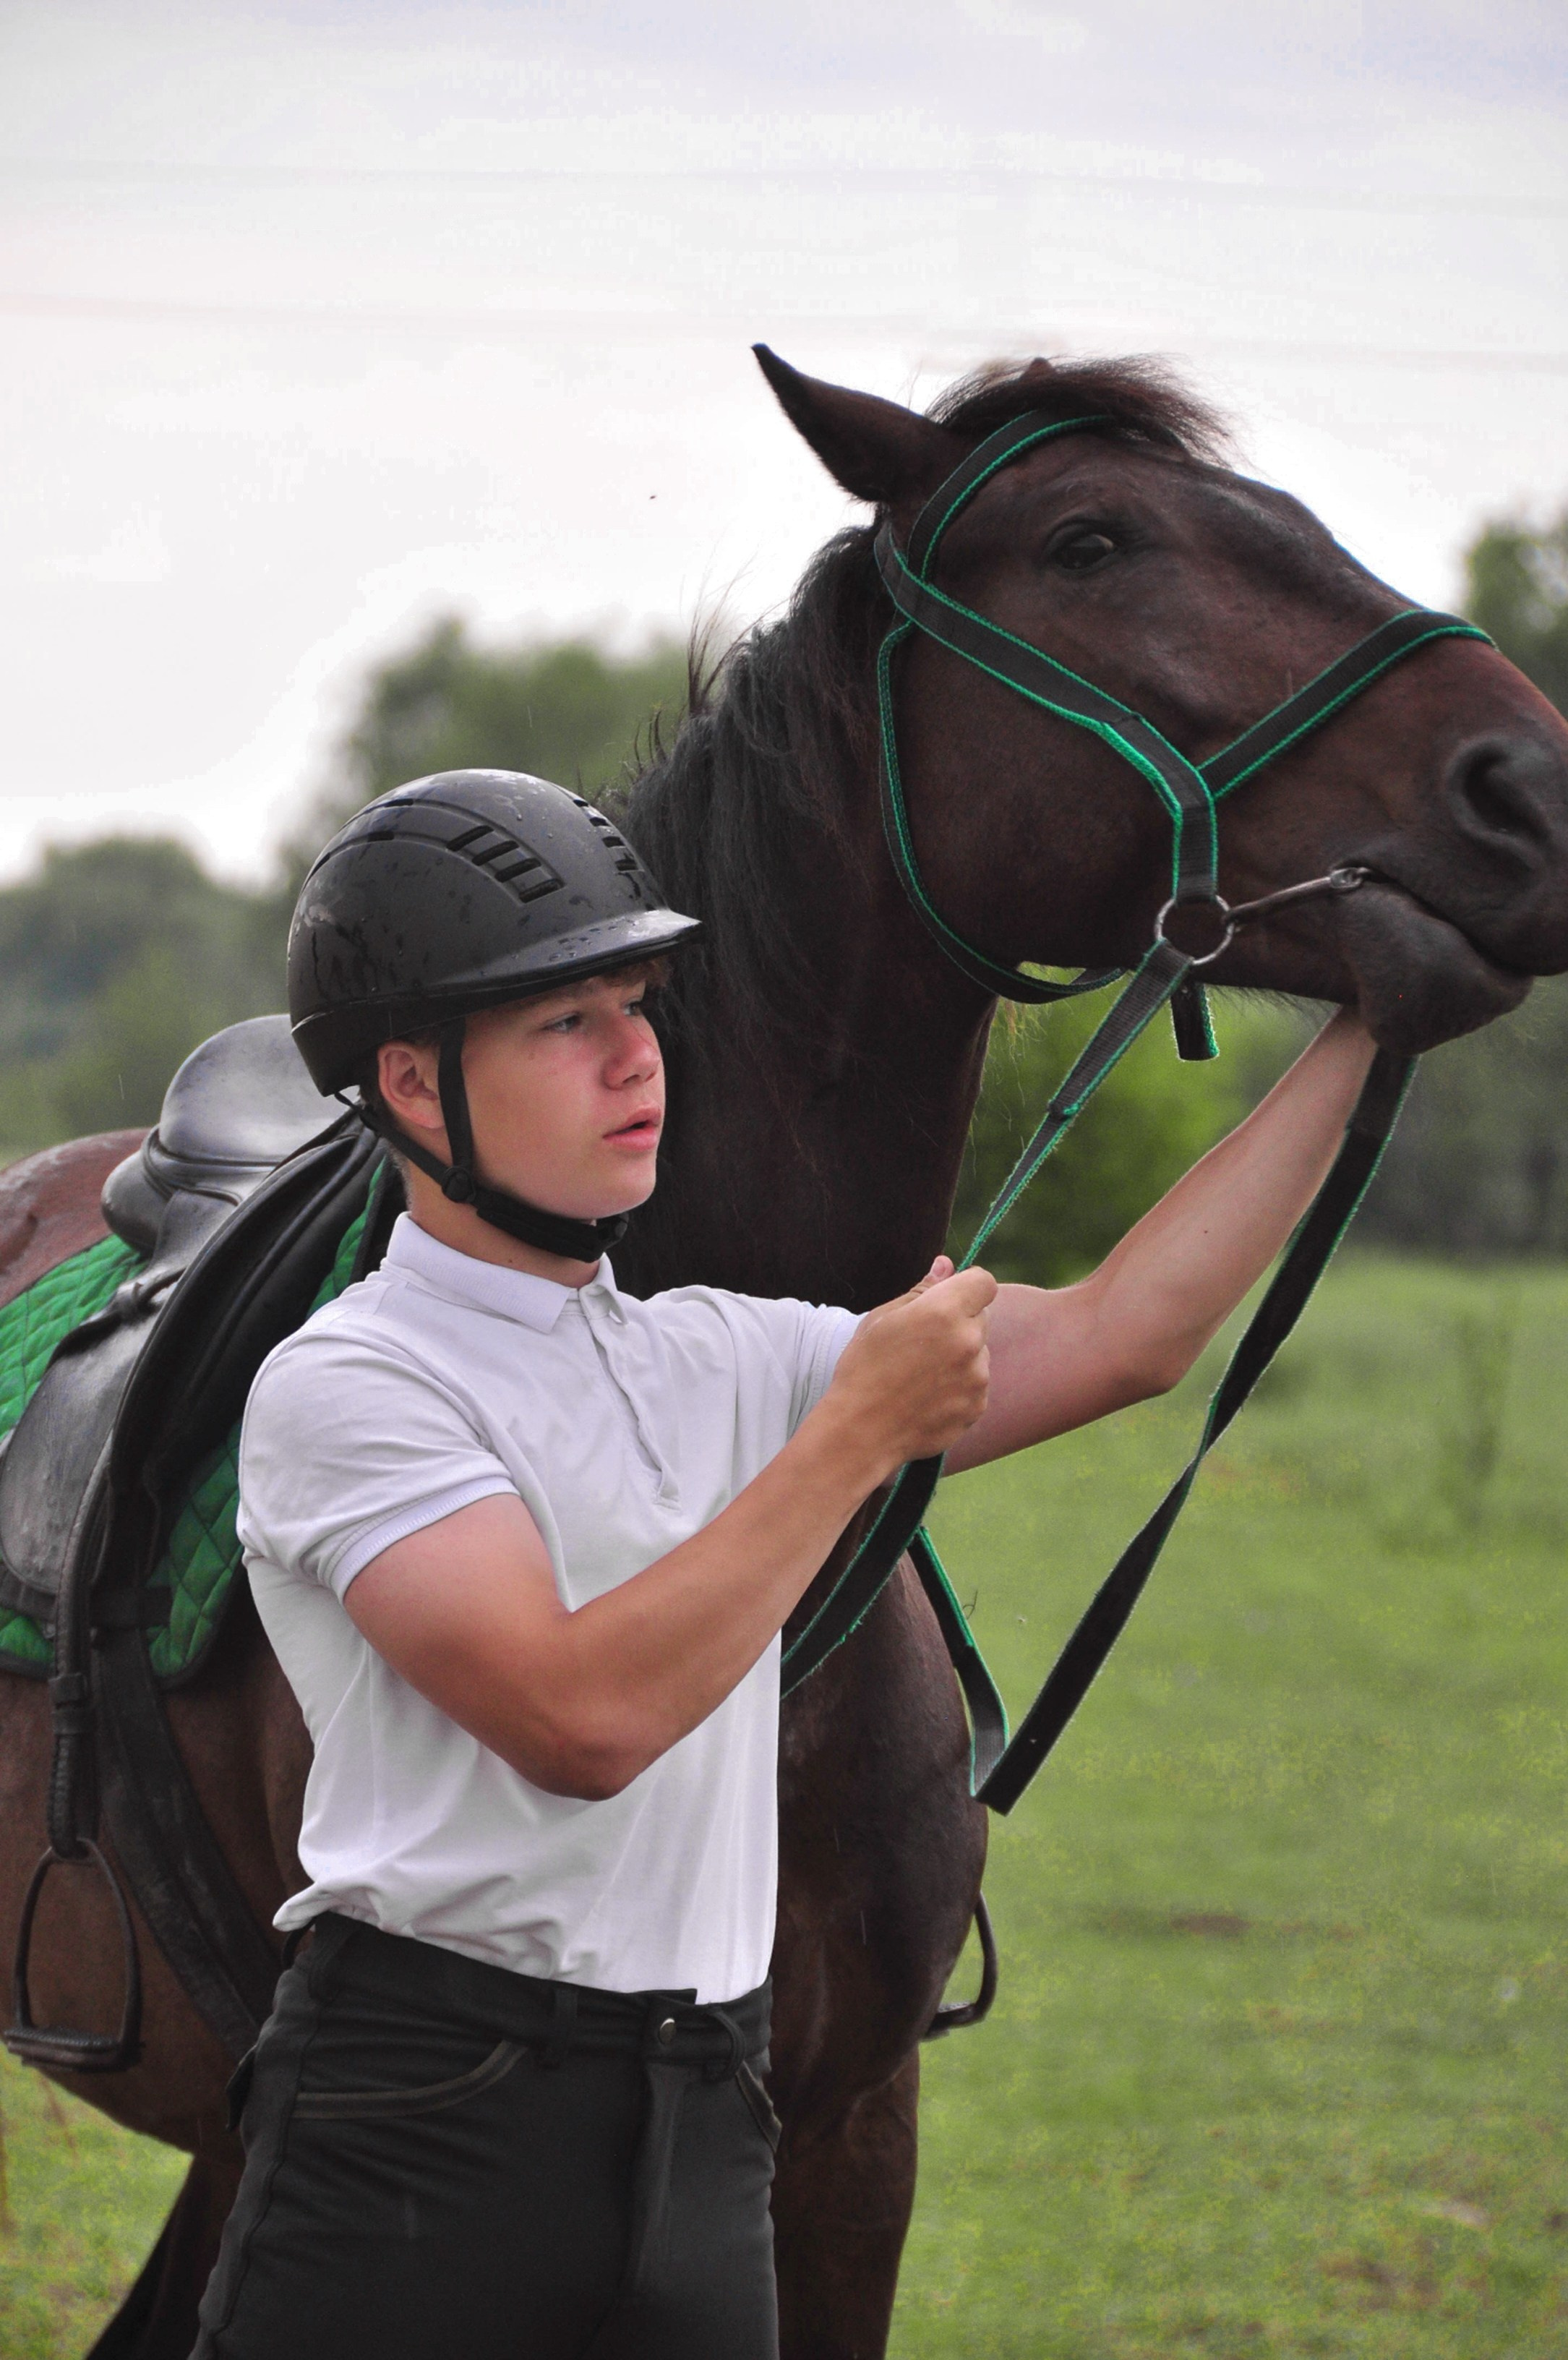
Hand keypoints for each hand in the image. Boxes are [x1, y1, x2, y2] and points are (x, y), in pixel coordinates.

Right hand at [824, 1257, 996, 1482]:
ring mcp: (977, 1377)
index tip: (950, 1297)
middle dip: (960, 1321)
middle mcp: (969, 1342)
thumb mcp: (882, 1319)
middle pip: (982, 1316)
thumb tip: (945, 1265)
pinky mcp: (978, 1406)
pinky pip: (976, 1384)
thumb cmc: (864, 1369)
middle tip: (922, 1341)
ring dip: (960, 1355)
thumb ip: (921, 1290)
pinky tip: (926, 1396)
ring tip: (919, 1374)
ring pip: (979, 1353)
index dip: (968, 1286)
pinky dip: (959, 1386)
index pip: (984, 1282)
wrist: (861, 1431)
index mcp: (944, 1312)